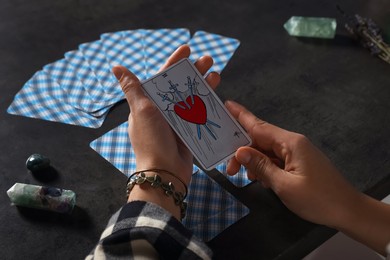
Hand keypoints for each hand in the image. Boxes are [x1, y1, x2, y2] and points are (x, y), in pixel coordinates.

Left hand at [113, 45, 219, 184]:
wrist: (165, 172)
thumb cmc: (151, 140)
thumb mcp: (141, 111)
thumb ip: (133, 88)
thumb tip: (116, 67)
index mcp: (148, 104)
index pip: (162, 78)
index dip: (174, 62)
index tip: (187, 49)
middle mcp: (162, 111)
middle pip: (180, 86)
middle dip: (194, 72)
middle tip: (209, 60)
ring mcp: (176, 122)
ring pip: (191, 99)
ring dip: (203, 86)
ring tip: (217, 75)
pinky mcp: (187, 132)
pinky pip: (198, 114)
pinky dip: (206, 104)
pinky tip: (216, 96)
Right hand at [225, 100, 389, 254]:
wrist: (347, 210)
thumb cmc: (317, 198)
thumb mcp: (284, 185)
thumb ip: (261, 166)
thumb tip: (240, 151)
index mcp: (290, 143)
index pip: (259, 126)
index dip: (241, 116)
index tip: (226, 104)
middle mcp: (292, 143)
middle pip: (260, 140)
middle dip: (242, 151)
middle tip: (228, 167)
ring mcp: (296, 153)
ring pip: (266, 151)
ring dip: (253, 162)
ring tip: (243, 176)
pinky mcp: (298, 163)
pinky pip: (275, 160)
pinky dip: (265, 167)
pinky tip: (260, 179)